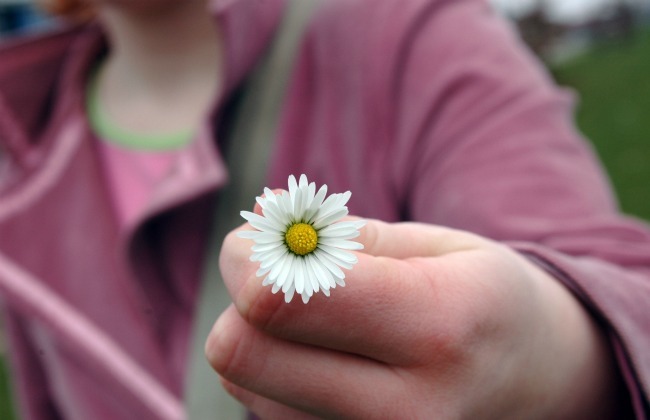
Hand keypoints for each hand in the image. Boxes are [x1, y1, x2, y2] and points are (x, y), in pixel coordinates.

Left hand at [206, 219, 623, 418]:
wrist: (532, 383)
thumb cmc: (484, 300)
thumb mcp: (439, 247)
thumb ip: (345, 237)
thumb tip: (264, 217)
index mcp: (437, 328)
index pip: (284, 303)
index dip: (251, 259)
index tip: (261, 235)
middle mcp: (405, 411)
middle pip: (242, 353)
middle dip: (241, 294)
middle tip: (273, 265)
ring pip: (244, 382)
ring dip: (260, 335)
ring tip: (321, 315)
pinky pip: (265, 409)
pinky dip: (277, 371)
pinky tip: (327, 355)